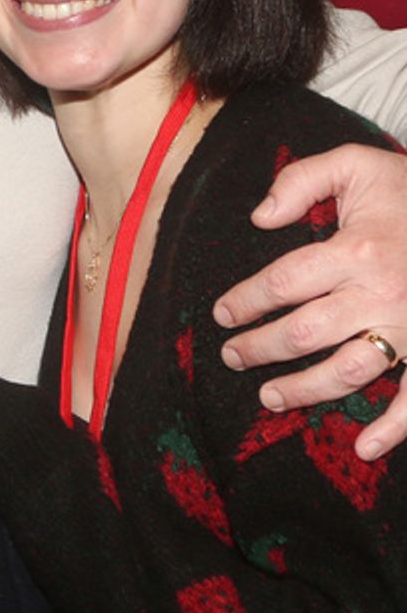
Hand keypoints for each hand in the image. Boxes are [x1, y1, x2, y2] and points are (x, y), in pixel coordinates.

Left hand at [214, 144, 406, 460]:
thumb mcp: (356, 164)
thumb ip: (302, 180)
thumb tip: (260, 217)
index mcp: (356, 250)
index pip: (283, 283)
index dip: (246, 300)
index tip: (223, 313)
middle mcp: (381, 294)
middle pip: (305, 332)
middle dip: (260, 347)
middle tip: (232, 355)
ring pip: (349, 370)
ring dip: (305, 389)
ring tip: (269, 396)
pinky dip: (394, 427)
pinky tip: (366, 447)